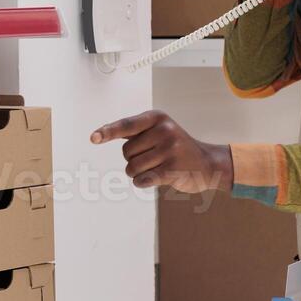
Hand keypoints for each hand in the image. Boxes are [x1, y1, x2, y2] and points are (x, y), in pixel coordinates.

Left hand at [90, 110, 232, 193]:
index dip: (108, 131)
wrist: (207, 163)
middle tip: (155, 157)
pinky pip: (142, 180)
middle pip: (126, 152)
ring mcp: (170, 150)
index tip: (93, 138)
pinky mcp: (172, 169)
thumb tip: (98, 134)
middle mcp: (164, 131)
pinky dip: (143, 182)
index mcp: (158, 118)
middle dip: (134, 159)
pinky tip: (158, 177)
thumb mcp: (158, 131)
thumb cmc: (174, 147)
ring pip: (132, 168)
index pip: (126, 125)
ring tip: (158, 166)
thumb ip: (132, 131)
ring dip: (139, 172)